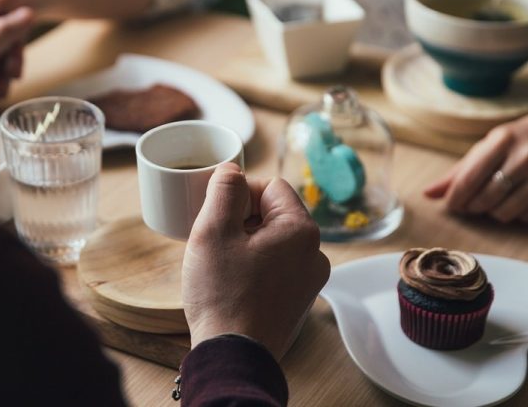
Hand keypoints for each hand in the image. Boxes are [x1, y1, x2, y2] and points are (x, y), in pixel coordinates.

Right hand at [182, 163, 329, 359]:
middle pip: (273, 213)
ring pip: (273, 240)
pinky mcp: (298, 299)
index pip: (271, 186)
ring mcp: (309, 279)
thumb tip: (231, 170)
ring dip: (246, 243)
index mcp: (301, 230)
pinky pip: (276, 266)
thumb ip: (224, 189)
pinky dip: (254, 265)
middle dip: (241, 219)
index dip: (239, 193)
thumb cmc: (223, 294)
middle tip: (215, 240)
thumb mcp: (213, 230)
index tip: (217, 214)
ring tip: (221, 264)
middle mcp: (315, 253)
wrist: (232, 357)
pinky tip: (232, 282)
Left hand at [424, 92, 527, 222]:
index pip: (468, 179)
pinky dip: (518, 214)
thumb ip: (459, 171)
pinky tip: (519, 199)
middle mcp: (527, 156)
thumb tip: (427, 194)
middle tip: (473, 203)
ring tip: (496, 200)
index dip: (455, 198)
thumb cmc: (521, 138)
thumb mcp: (489, 144)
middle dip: (473, 206)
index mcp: (503, 140)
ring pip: (506, 212)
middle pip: (485, 199)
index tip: (451, 206)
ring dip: (494, 212)